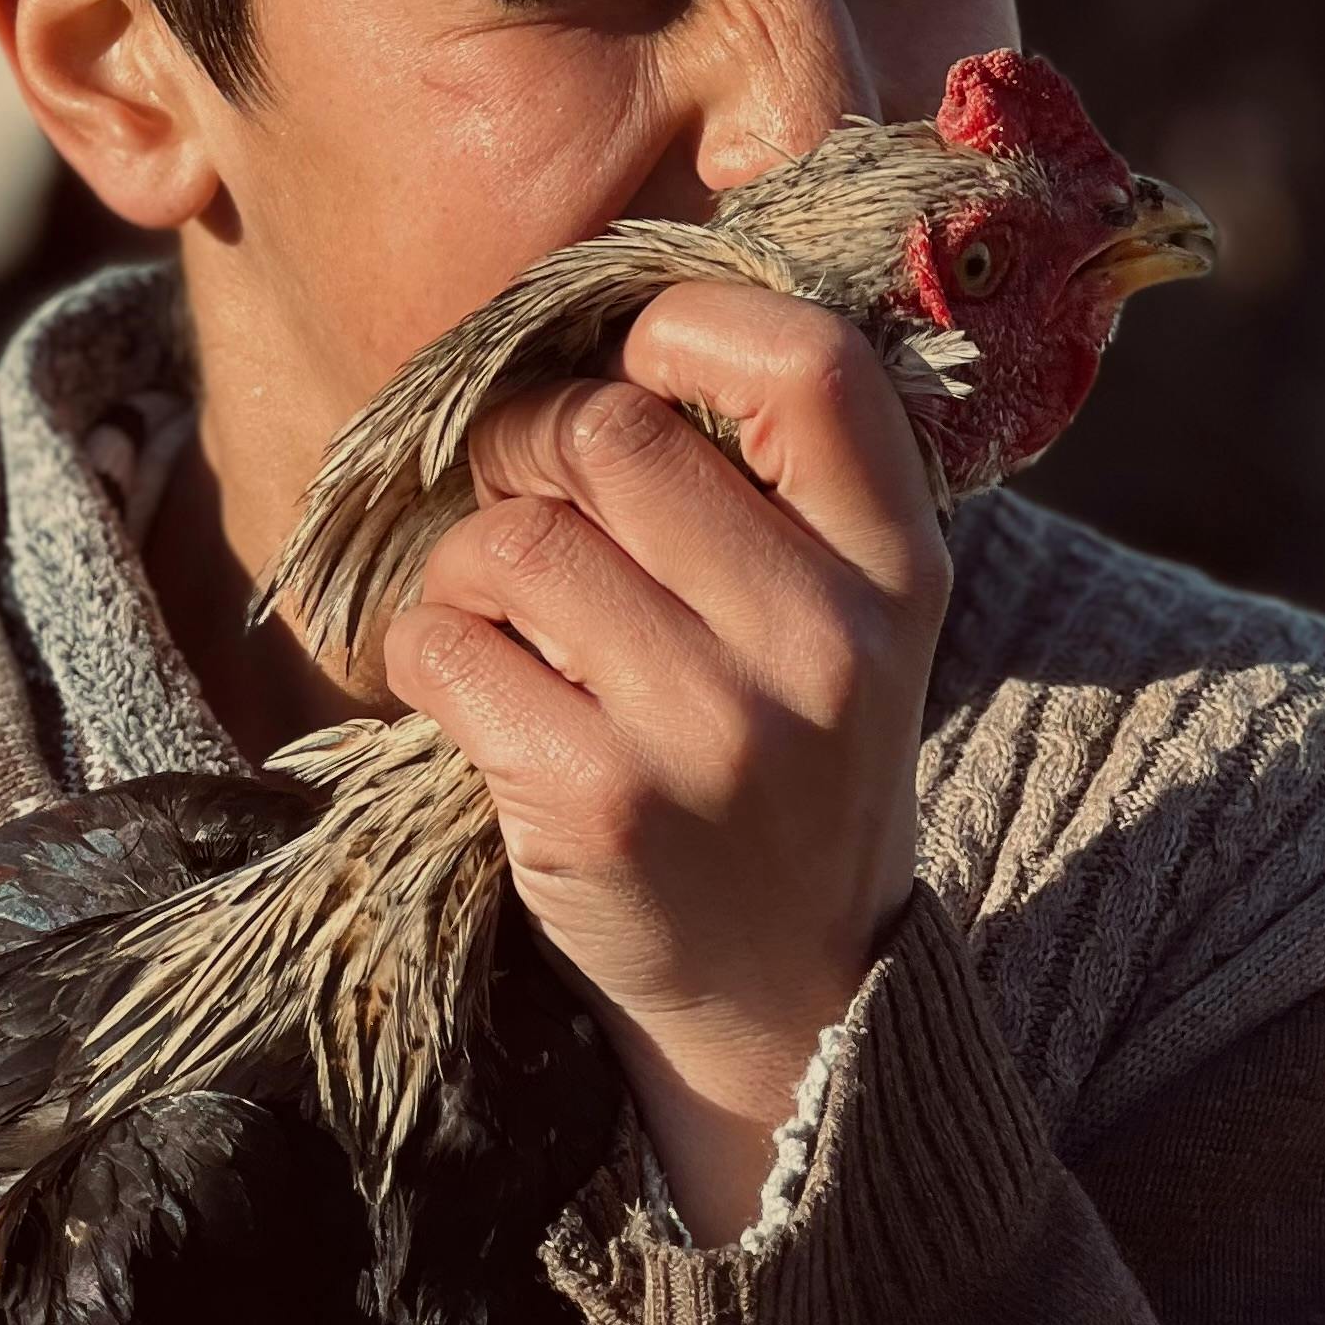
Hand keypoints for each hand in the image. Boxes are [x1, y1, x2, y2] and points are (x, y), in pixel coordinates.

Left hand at [381, 283, 947, 1241]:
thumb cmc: (784, 764)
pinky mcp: (596, 803)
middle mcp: (820, 642)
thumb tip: (592, 331)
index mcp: (896, 568)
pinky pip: (447, 645)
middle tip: (518, 492)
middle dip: (526, 444)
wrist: (785, 999)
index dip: (686, 325)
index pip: (808, 363)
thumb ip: (770, 488)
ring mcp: (710, 729)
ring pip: (514, 538)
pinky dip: (428, 649)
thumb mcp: (843, 622)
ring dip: (467, 558)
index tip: (630, 367)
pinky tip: (474, 691)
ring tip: (497, 611)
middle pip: (611, 433)